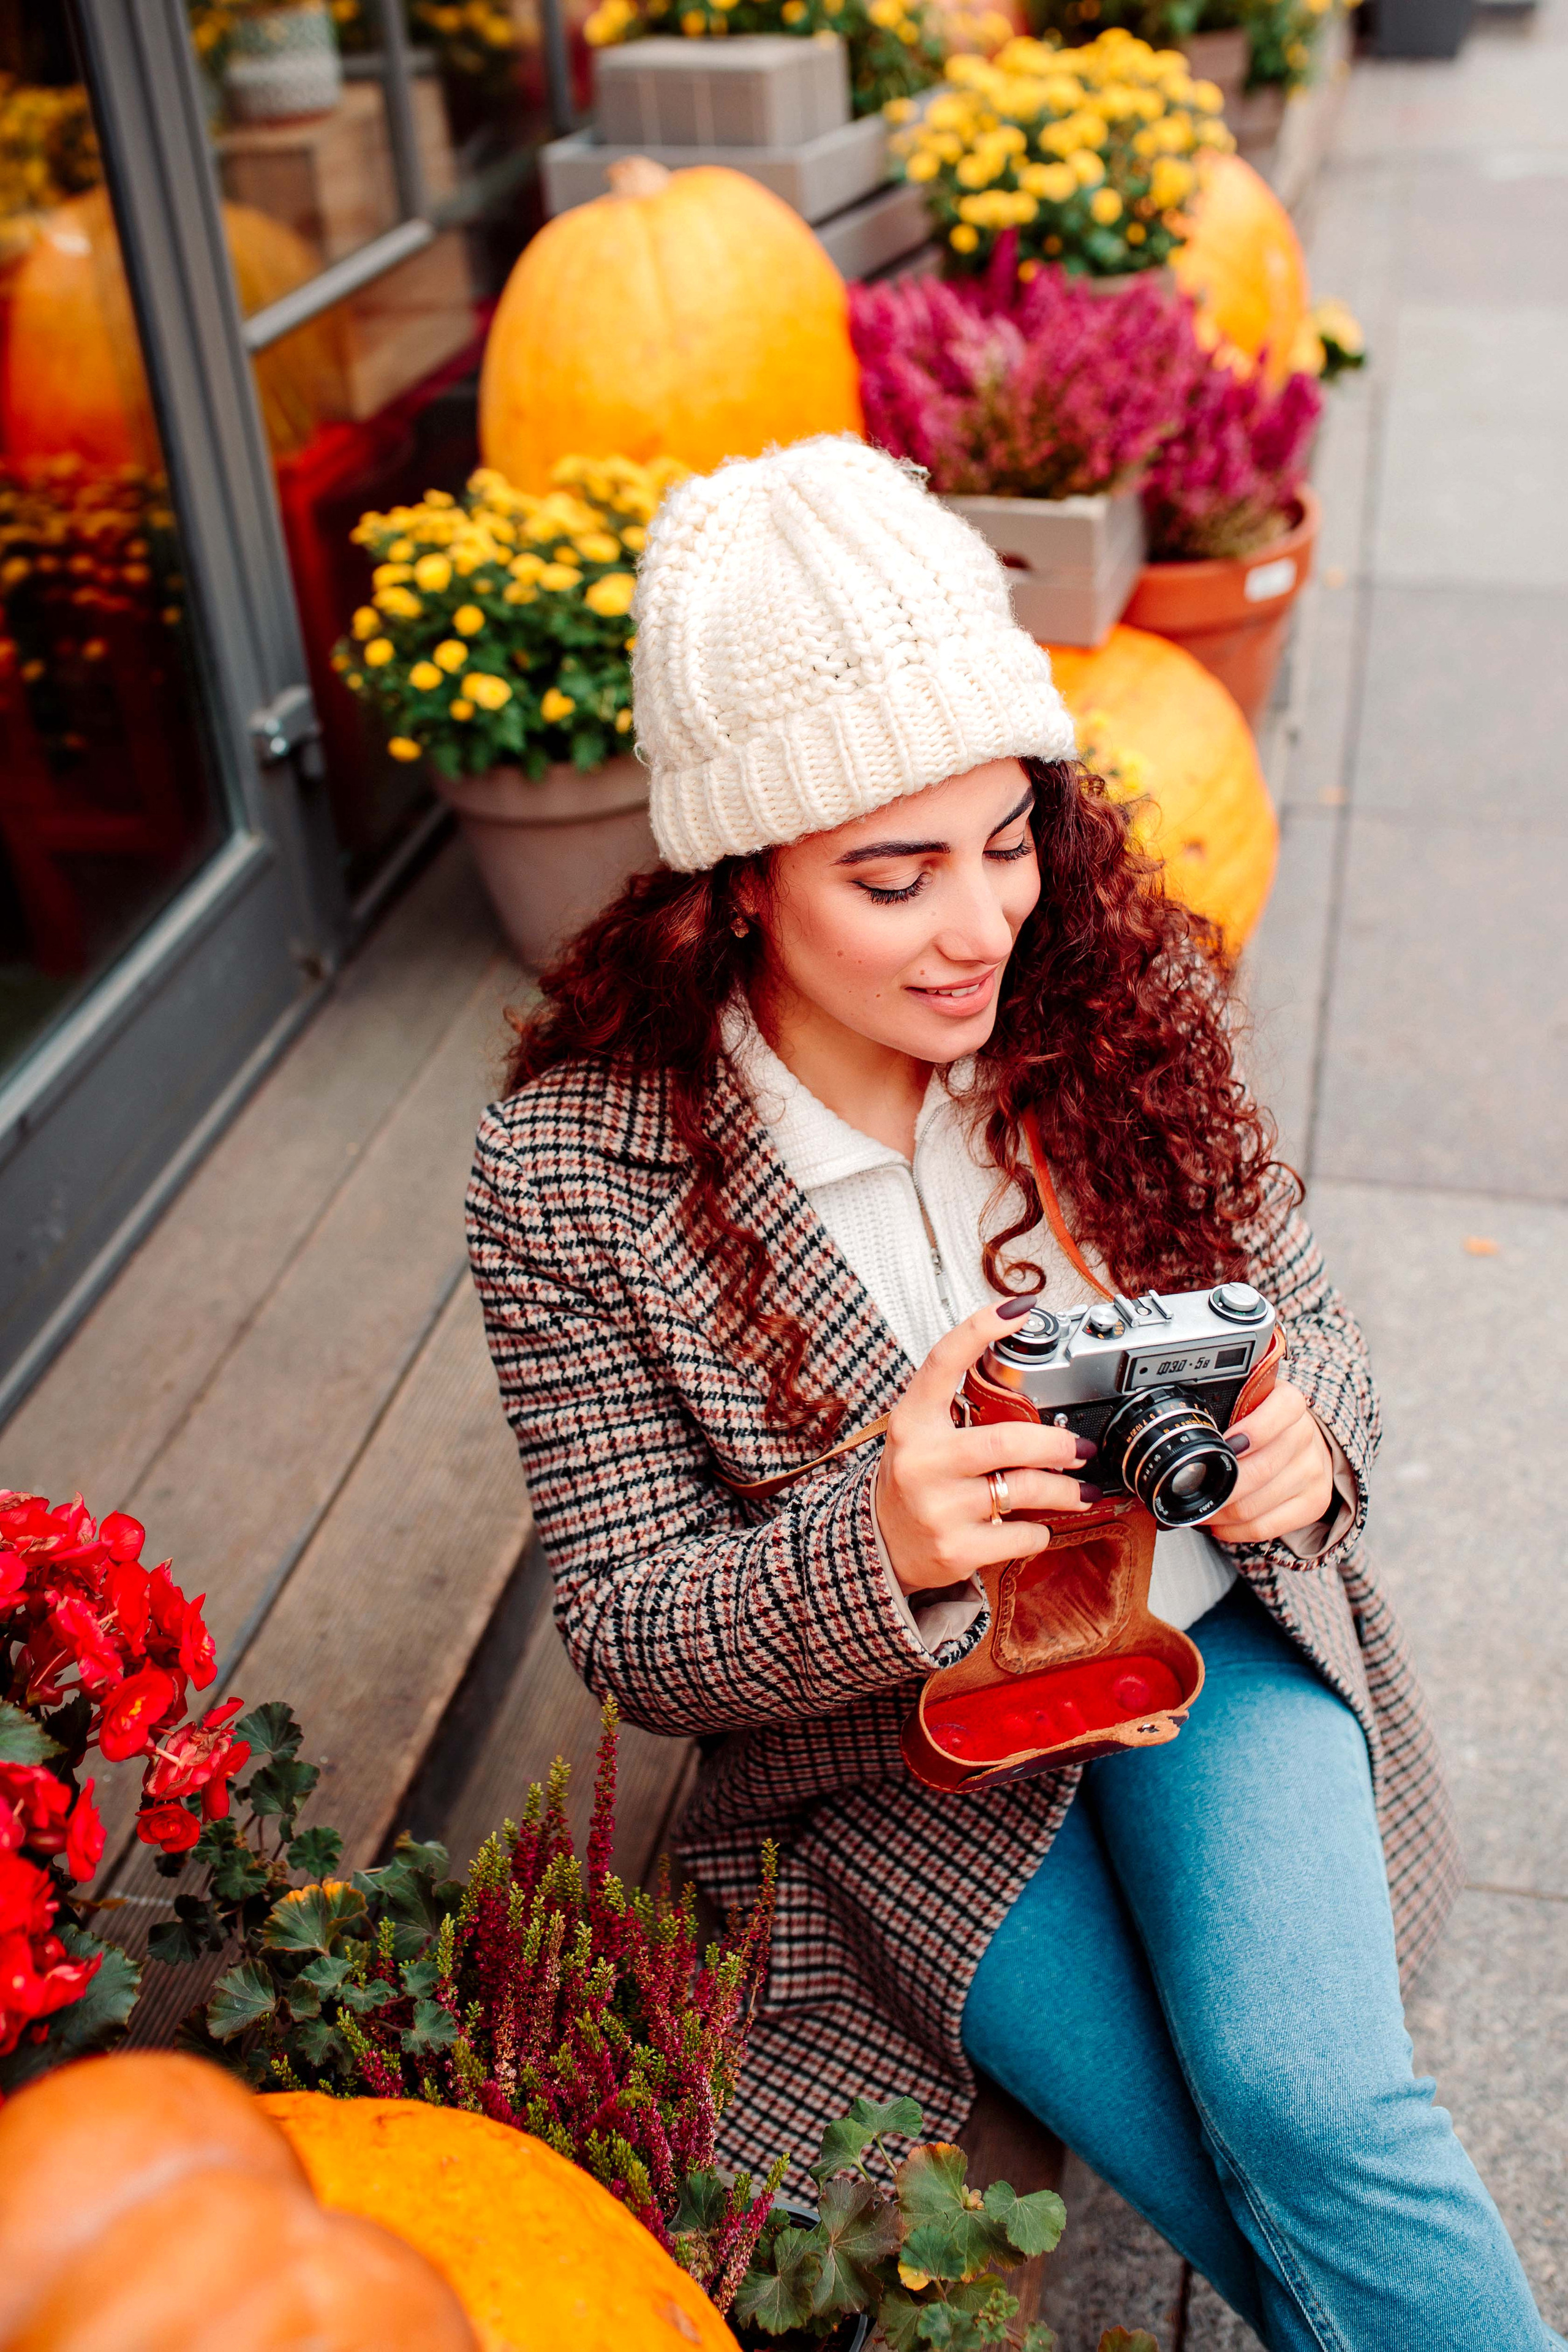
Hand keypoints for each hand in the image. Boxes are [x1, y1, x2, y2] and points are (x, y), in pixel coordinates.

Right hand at [876, 1302, 1099, 1596]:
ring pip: (1024, 1488)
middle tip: (1077, 1447)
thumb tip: (1030, 1387)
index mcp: (913, 1421)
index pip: (943, 1362)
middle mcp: (922, 1460)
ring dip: (1064, 1490)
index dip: (980, 1330)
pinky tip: (1037, 1525)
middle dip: (1056, 1444)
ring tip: (1079, 1489)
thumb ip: (960, 1408)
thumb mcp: (922, 1433)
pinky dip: (1041, 1530)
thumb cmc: (914, 1479)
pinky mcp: (955, 1548)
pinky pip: (1021, 1534)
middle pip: (1006, 1440)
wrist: (880, 1544)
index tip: (1018, 1310)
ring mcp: (937, 1506)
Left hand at [1205, 1377, 1333, 1545]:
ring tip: (1202, 1508)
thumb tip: (1191, 1431)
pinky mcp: (1314, 1501)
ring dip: (1220, 1513)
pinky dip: (1235, 1531)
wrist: (1303, 1442)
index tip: (1221, 1444)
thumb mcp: (1247, 1402)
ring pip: (1255, 1505)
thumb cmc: (1264, 1422)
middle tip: (1191, 1491)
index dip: (1250, 1432)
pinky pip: (1266, 1527)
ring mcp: (1313, 1471)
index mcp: (1289, 1403)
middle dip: (1217, 1487)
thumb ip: (1224, 1407)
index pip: (1278, 1412)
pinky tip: (1221, 1524)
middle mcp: (1306, 1436)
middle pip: (1257, 1471)